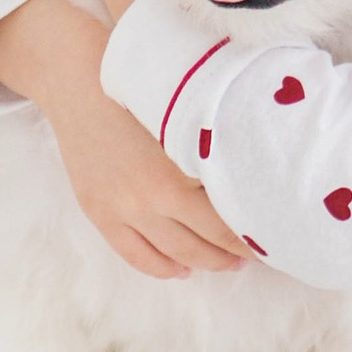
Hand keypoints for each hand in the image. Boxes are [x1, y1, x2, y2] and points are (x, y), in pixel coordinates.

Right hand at [49, 85, 248, 279]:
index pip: (227, 221)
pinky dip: (162, 267)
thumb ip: (214, 151)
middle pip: (206, 241)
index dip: (252, 236)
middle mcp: (154, 196)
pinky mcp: (100, 212)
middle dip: (235, 253)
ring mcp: (124, 208)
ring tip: (227, 263)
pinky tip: (182, 270)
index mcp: (181, 170)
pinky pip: (135, 254)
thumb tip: (247, 179)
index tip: (271, 237)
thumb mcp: (187, 116)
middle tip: (256, 254)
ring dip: (205, 262)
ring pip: (174, 253)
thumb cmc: (142, 89)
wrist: (80, 81)